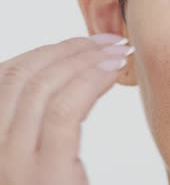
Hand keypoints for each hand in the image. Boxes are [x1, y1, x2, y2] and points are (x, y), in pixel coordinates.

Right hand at [0, 34, 133, 184]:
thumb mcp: (37, 156)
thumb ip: (38, 122)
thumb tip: (64, 76)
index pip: (7, 78)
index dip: (44, 52)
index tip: (80, 42)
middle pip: (23, 76)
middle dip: (69, 49)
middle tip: (107, 40)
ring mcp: (11, 163)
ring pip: (43, 86)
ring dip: (84, 58)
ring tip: (117, 50)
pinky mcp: (44, 173)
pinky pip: (65, 109)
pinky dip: (90, 80)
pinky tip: (113, 71)